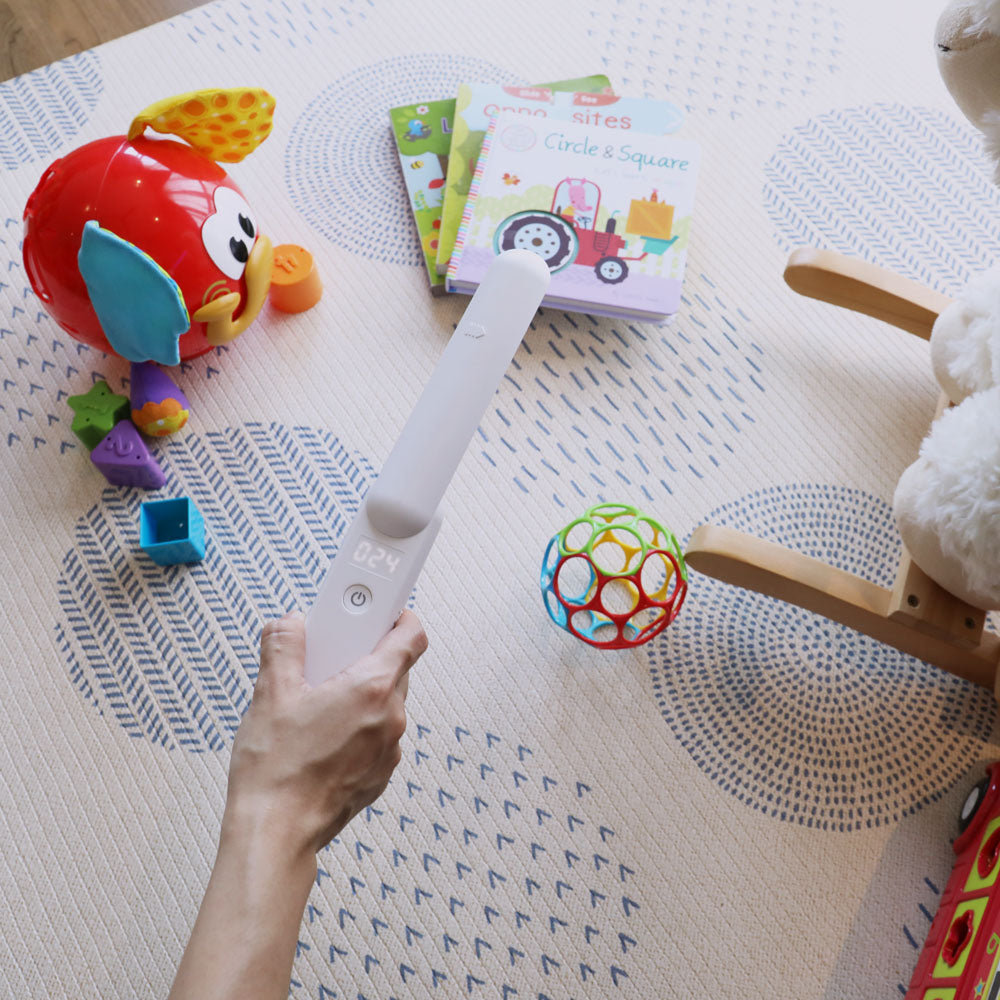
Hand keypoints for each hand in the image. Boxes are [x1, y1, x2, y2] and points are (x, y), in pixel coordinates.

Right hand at [222, 609, 426, 857]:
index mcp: (372, 688)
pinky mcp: (380, 774)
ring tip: (319, 699)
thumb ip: (284, 646)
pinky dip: (359, 724)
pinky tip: (322, 733)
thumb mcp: (270, 693)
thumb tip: (290, 625)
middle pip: (396, 667)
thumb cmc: (276, 770)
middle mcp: (391, 717)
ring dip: (361, 692)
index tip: (378, 609)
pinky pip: (378, 733)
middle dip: (366, 655)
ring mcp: (389, 749)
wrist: (275, 833)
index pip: (411, 636)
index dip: (398, 616)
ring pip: (385, 702)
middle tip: (331, 655)